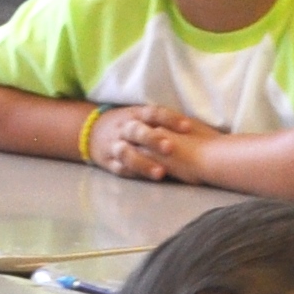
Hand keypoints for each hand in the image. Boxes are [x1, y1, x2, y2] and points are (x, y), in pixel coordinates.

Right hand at [87, 105, 215, 179]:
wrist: (92, 131)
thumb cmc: (130, 125)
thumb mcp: (142, 117)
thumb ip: (165, 121)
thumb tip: (201, 128)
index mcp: (135, 114)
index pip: (154, 112)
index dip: (170, 119)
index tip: (188, 127)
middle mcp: (124, 128)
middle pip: (137, 131)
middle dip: (154, 140)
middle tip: (171, 148)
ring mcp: (114, 145)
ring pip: (126, 153)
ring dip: (143, 163)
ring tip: (160, 174)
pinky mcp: (109, 162)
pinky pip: (119, 169)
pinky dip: (132, 174)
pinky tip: (146, 181)